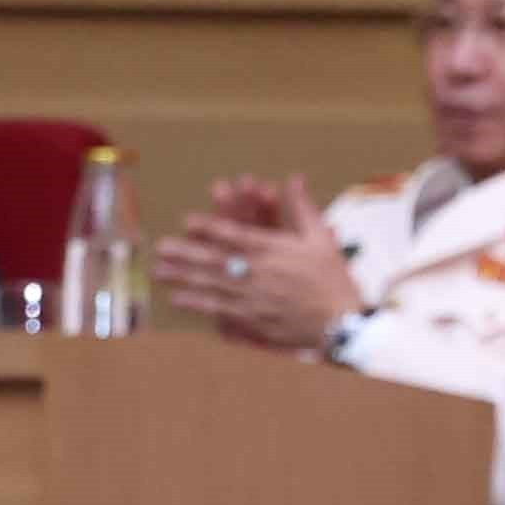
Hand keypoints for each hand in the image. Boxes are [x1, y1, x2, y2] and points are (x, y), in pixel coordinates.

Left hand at [153, 177, 359, 351]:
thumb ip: (303, 208)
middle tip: (161, 247)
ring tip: (160, 271)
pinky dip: (199, 304)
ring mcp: (254, 298)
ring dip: (184, 277)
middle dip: (186, 253)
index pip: (236, 235)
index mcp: (274, 251)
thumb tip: (293, 179)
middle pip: (215, 261)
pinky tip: (178, 298)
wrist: (344, 325)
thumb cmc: (334, 282)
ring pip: (212, 285)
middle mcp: (258, 274)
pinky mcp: (255, 320)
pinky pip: (221, 310)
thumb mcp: (322, 240)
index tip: (188, 221)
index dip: (210, 227)